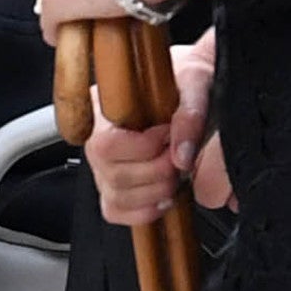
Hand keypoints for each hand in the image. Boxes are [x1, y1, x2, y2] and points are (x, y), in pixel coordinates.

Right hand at [84, 31, 224, 226]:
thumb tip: (182, 155)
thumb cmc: (185, 79)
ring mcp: (102, 167)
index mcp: (102, 106)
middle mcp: (95, 138)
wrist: (190, 88)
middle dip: (157, 172)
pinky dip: (145, 211)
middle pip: (112, 175)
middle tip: (179, 156)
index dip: (143, 147)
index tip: (169, 133)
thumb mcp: (195, 78)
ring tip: (176, 173)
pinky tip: (165, 195)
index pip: (105, 145)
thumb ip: (190, 112)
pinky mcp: (114, 189)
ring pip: (116, 198)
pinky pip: (116, 213)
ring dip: (156, 192)